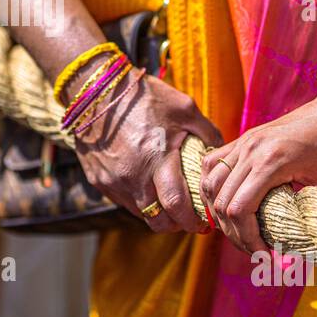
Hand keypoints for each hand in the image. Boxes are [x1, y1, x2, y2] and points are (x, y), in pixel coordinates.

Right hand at [72, 71, 221, 233]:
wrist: (95, 91)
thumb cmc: (143, 96)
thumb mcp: (183, 107)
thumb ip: (207, 132)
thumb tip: (221, 154)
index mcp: (157, 158)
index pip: (177, 206)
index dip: (193, 220)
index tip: (204, 221)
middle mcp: (133, 176)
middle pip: (158, 221)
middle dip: (176, 225)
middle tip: (187, 219)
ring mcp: (113, 181)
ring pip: (140, 213)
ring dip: (156, 213)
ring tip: (167, 201)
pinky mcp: (98, 180)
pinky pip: (123, 200)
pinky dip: (138, 199)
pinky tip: (146, 184)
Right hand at [199, 85, 316, 252]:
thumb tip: (312, 254)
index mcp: (271, 162)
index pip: (239, 210)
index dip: (248, 241)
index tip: (267, 257)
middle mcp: (250, 150)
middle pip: (221, 202)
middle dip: (236, 235)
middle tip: (257, 252)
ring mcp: (243, 142)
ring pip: (210, 185)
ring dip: (219, 213)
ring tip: (241, 233)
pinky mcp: (243, 140)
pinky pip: (211, 166)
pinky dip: (213, 189)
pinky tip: (226, 205)